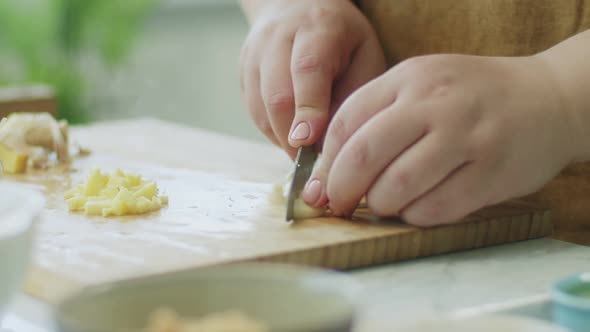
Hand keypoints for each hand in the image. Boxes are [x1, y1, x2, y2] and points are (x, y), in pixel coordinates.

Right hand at [239, 0, 385, 158]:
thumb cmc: (342, 41)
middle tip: (312, 164)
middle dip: (293, 136)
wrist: (299, 9)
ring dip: (282, 138)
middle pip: (277, 94)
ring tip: (305, 151)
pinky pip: (254, 112)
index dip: (308, 108)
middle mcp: (279, 36)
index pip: (308, 70)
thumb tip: (330, 144)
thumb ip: (352, 97)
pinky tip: (292, 134)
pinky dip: (273, 131)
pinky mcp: (243, 72)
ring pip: (260, 108)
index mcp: (318, 27)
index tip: (308, 140)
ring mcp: (254, 54)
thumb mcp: (364, 58)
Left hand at [302, 54, 576, 225]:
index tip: (319, 187)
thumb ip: (377, 117)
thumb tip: (329, 171)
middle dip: (341, 190)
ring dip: (379, 205)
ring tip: (384, 203)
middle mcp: (436, 104)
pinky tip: (416, 207)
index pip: (346, 122)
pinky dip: (414, 215)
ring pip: (396, 188)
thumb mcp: (422, 85)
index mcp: (410, 78)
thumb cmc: (471, 97)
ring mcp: (466, 138)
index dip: (325, 162)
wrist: (548, 98)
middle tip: (339, 204)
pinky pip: (433, 208)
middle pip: (364, 156)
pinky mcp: (491, 173)